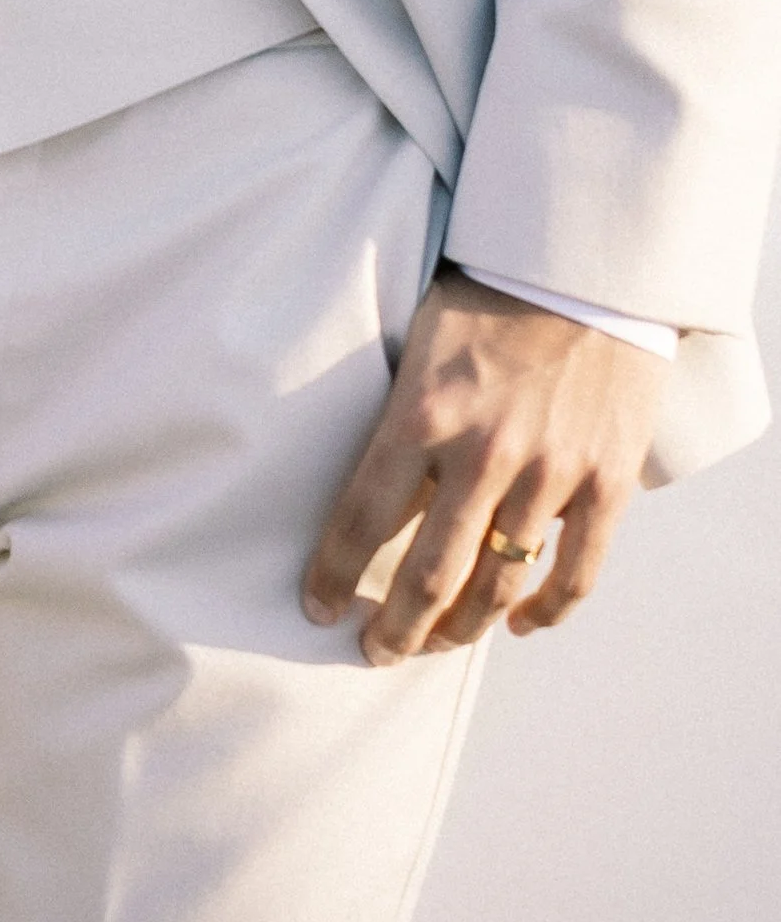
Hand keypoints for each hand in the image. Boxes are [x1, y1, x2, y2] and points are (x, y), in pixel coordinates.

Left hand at [303, 264, 663, 664]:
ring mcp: (551, 472)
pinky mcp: (606, 482)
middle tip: (373, 652)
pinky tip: (517, 625)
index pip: (361, 518)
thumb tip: (366, 485)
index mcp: (423, 413)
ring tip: (432, 647)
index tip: (316, 608)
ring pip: (497, 585)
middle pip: (428, 574)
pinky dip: (545, 612)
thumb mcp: (419, 343)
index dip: (333, 574)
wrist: (588, 269)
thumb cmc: (488, 296)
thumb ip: (399, 416)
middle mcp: (484, 453)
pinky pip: (576, 573)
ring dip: (459, 630)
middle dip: (394, 629)